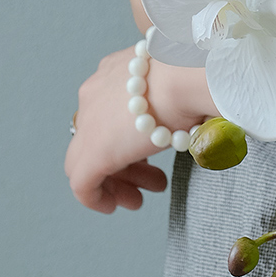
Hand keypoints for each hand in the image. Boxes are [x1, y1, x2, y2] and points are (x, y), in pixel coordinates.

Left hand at [65, 47, 214, 213]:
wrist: (183, 75)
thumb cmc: (192, 74)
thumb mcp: (176, 82)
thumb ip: (170, 99)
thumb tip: (190, 118)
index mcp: (114, 71)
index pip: (111, 111)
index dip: (129, 135)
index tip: (149, 152)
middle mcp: (95, 92)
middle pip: (100, 136)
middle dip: (126, 162)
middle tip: (152, 178)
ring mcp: (89, 123)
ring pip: (89, 159)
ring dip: (118, 180)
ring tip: (142, 197)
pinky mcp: (91, 154)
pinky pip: (83, 183)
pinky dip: (96, 197)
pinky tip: (115, 205)